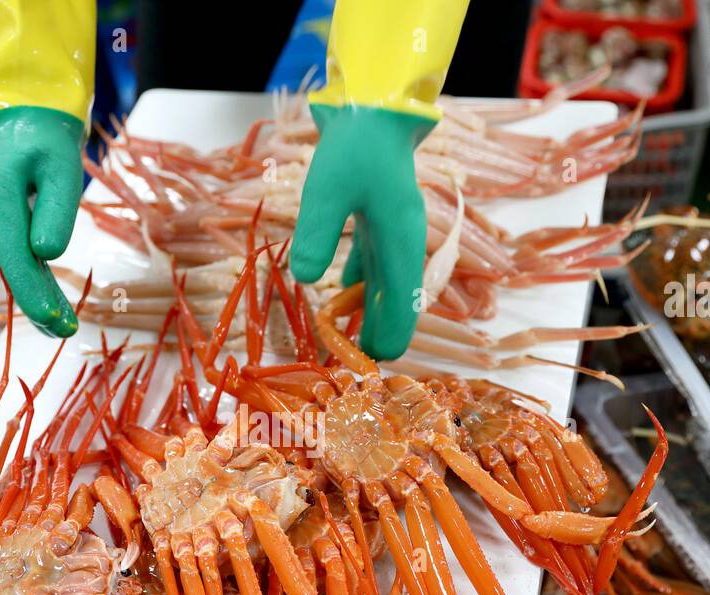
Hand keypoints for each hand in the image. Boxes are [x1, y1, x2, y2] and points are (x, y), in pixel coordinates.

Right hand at [0, 105, 84, 336]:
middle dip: (38, 304)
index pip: (17, 259)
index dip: (35, 294)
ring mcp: (1, 214)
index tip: (54, 321)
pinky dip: (38, 276)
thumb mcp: (58, 164)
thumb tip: (47, 255)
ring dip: (39, 295)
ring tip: (62, 325)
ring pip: (20, 263)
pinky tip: (51, 296)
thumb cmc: (43, 126)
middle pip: (16, 269)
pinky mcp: (13, 212)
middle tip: (65, 333)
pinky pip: (24, 251)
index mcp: (0, 202)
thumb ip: (55, 210)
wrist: (23, 96)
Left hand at [290, 104, 435, 360]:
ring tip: (340, 340)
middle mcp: (404, 247)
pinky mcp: (379, 225)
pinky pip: (373, 268)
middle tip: (347, 366)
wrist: (374, 109)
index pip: (402, 311)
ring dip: (364, 314)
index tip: (365, 368)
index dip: (386, 343)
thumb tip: (305, 278)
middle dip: (373, 337)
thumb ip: (316, 233)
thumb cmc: (355, 148)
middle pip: (395, 307)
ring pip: (384, 289)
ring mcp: (393, 237)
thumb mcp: (327, 189)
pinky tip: (339, 296)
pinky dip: (357, 287)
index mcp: (401, 246)